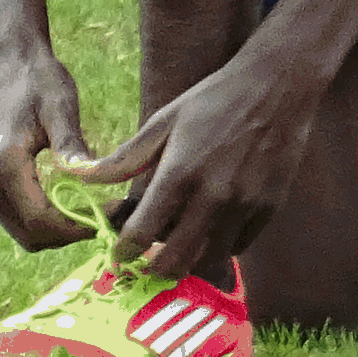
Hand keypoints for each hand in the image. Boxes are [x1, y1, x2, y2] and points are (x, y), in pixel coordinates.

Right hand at [0, 50, 98, 250]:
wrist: (11, 68)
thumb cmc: (40, 81)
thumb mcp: (61, 107)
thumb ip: (70, 144)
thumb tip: (87, 178)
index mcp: (2, 164)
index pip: (41, 220)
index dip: (79, 227)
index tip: (115, 214)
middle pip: (32, 235)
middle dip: (72, 234)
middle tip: (109, 217)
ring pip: (25, 233)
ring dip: (60, 231)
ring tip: (95, 211)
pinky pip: (20, 220)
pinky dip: (48, 222)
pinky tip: (74, 204)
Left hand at [75, 50, 317, 283]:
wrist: (276, 87)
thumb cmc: (213, 100)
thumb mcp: (163, 121)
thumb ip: (124, 158)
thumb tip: (81, 177)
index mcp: (179, 172)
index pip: (142, 231)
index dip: (124, 252)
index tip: (118, 258)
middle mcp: (212, 196)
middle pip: (176, 259)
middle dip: (155, 269)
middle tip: (146, 266)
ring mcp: (244, 206)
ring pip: (209, 259)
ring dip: (190, 260)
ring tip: (178, 250)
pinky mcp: (269, 208)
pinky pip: (238, 246)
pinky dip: (220, 246)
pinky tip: (211, 231)